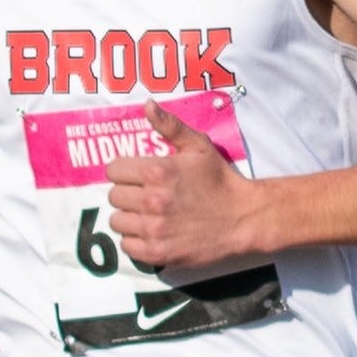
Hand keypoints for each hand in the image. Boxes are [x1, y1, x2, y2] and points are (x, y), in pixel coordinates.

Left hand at [103, 105, 261, 270]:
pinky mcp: (158, 252)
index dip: (125, 172)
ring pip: (116, 221)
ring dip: (129, 218)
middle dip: (128, 194)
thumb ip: (169, 125)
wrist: (244, 217)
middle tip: (148, 196)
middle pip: (113, 196)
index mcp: (157, 171)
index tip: (138, 176)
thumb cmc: (219, 180)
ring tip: (150, 214)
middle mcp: (151, 200)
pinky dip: (136, 240)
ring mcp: (154, 228)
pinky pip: (126, 246)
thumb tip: (147, 105)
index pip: (113, 170)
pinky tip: (153, 232)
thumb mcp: (198, 146)